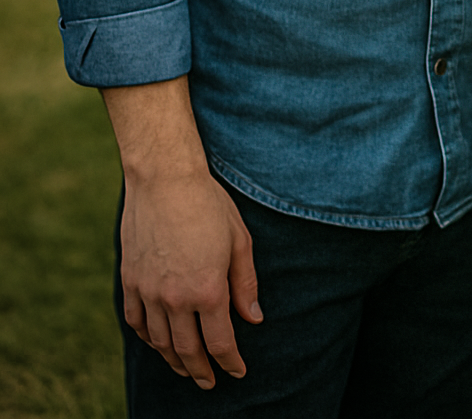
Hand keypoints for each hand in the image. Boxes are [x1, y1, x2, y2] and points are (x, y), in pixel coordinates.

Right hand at [103, 78, 261, 388]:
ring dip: (174, 360)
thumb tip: (253, 319)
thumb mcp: (239, 239)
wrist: (163, 178)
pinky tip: (157, 341)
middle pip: (188, 350)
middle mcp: (175, 298)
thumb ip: (245, 283)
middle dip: (201, 371)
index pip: (220, 342)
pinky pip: (136, 322)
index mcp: (207, 289)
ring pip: (160, 342)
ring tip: (186, 368)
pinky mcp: (129, 280)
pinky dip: (147, 338)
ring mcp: (148, 291)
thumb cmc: (207, 204)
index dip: (230, 362)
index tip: (237, 372)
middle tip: (209, 382)